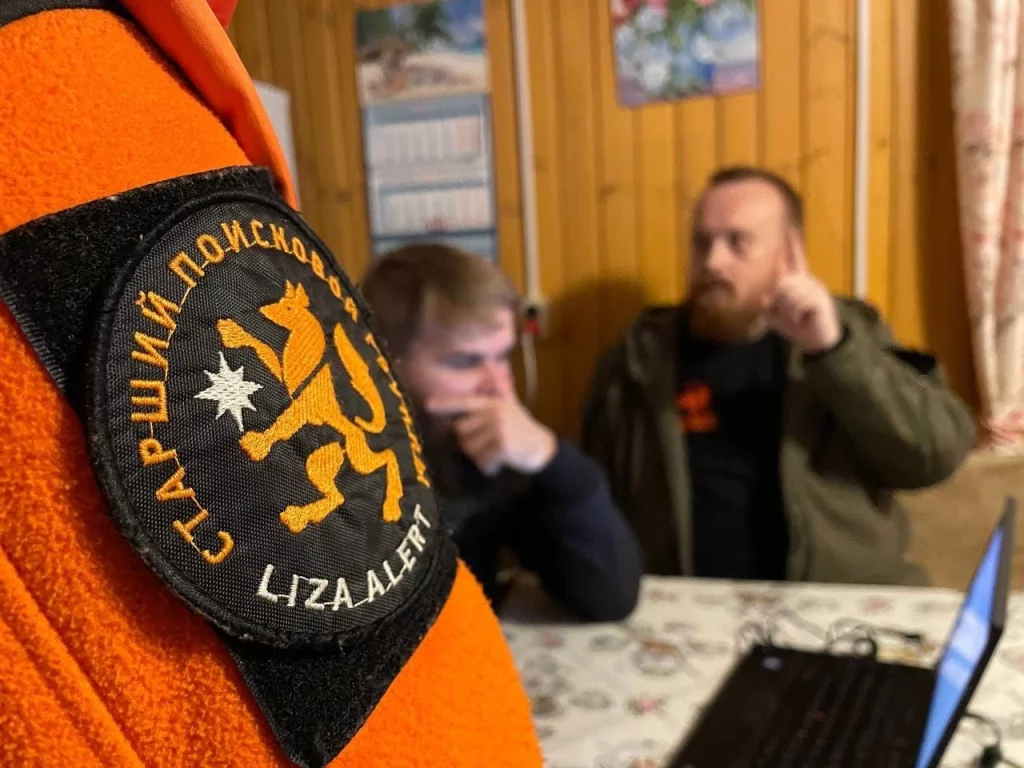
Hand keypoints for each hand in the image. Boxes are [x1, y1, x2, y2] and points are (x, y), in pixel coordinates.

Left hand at [425, 393, 557, 475]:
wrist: (543, 448)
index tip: (428, 404)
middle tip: (486, 446)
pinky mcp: (502, 445)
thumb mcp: (511, 404)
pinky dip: (488, 467)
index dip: (446, 404)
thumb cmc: (523, 427)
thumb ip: (499, 386)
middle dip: (470, 443)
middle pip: (461, 431)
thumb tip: (490, 359)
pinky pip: (482, 460)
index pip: (465, 402)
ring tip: (494, 454)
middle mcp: (493, 413)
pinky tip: (499, 464)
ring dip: (480, 458)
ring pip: (470, 448)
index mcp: (492, 403)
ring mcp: (498, 428)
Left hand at [764, 231, 842, 353]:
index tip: (790, 230)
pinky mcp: (819, 299)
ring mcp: (814, 289)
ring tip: (797, 317)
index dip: (792, 247)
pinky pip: (798, 302)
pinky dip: (795, 314)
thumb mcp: (776, 317)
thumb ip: (768, 306)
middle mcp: (806, 282)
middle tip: (789, 316)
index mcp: (797, 283)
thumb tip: (763, 297)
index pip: (794, 261)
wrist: (818, 339)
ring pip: (788, 293)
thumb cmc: (797, 325)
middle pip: (782, 282)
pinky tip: (803, 317)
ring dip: (788, 310)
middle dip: (779, 302)